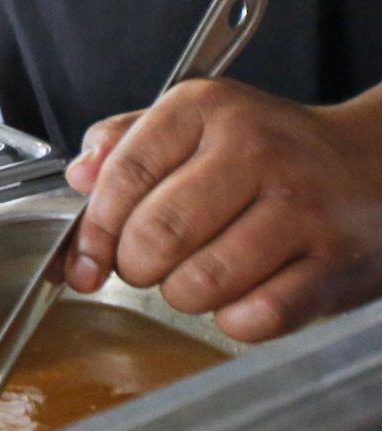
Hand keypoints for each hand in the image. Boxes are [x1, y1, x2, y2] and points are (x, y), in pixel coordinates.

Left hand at [65, 79, 381, 340]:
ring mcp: (301, 210)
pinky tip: (236, 298)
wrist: (376, 165)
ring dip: (180, 296)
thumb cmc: (273, 147)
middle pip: (157, 234)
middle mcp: (255, 152)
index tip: (83, 261)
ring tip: (191, 279)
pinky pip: (258, 316)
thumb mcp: (199, 119)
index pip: (125, 175)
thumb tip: (80, 175)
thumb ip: (129, 141)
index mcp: (208, 109)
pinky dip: (232, 321)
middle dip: (134, 266)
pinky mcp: (335, 265)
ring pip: (201, 282)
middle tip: (144, 267)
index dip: (93, 229)